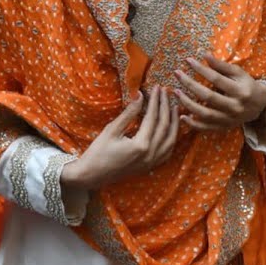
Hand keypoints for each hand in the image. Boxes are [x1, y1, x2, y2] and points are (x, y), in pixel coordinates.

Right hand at [62, 86, 178, 190]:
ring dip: (174, 123)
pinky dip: (172, 138)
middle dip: (166, 107)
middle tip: (166, 93)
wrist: (91, 176)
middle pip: (165, 126)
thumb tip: (140, 95)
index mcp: (141, 145)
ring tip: (174, 108)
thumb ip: (129, 113)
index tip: (158, 88)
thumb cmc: (97, 152)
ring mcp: (152, 162)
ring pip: (171, 140)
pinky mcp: (151, 166)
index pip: (153, 118)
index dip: (156, 101)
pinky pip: (168, 151)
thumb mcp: (111, 130)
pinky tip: (172, 128)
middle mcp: (151, 155)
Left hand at [173, 54, 265, 130]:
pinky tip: (182, 116)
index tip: (188, 60)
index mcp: (240, 91)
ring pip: (205, 114)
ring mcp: (229, 119)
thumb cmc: (247, 85)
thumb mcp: (239, 73)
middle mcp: (235, 107)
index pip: (217, 79)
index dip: (201, 69)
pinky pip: (206, 128)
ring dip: (188, 104)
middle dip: (190, 84)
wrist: (260, 106)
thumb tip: (204, 54)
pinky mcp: (224, 127)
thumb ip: (222, 65)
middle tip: (177, 74)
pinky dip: (193, 124)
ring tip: (176, 92)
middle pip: (208, 96)